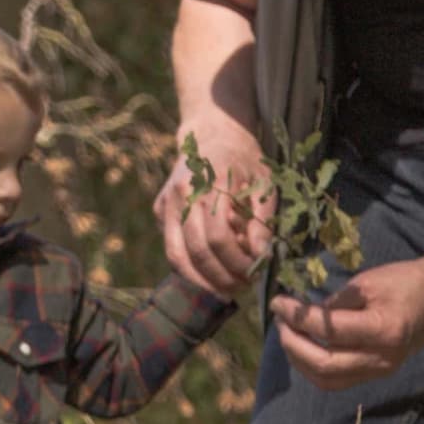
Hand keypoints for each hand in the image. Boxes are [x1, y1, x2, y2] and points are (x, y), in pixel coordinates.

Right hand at [161, 113, 271, 293]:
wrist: (212, 134)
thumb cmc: (244, 161)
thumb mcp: (264, 183)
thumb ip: (262, 220)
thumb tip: (261, 257)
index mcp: (212, 182)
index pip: (218, 236)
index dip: (236, 261)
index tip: (254, 273)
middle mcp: (183, 193)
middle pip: (196, 251)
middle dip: (221, 276)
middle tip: (242, 287)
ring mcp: (166, 202)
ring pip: (176, 256)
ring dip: (201, 281)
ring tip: (225, 289)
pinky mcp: (159, 209)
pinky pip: (172, 247)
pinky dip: (190, 267)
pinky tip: (210, 274)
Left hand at [267, 249, 423, 388]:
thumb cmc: (407, 282)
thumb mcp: (369, 281)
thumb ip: (335, 303)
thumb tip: (301, 315)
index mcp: (384, 330)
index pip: (329, 330)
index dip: (297, 317)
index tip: (278, 302)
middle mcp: (382, 358)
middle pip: (323, 365)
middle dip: (292, 345)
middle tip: (279, 322)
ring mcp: (380, 370)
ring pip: (327, 380)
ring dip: (300, 360)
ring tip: (287, 334)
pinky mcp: (377, 373)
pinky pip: (338, 379)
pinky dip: (314, 367)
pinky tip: (304, 346)